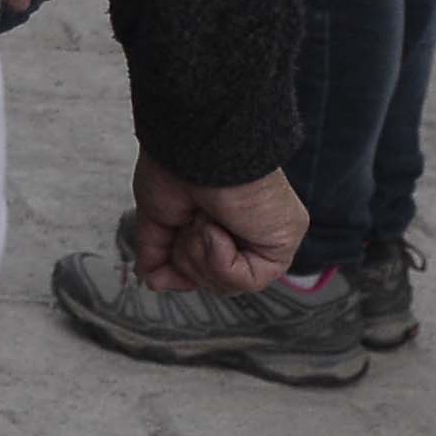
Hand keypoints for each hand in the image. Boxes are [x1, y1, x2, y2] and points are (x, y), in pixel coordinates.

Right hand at [126, 158, 305, 297]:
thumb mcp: (157, 217)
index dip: (181, 269)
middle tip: (187, 222)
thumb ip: (157, 253)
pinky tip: (216, 228)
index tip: (165, 259)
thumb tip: (153, 281)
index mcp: (220, 221)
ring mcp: (265, 237)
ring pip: (229, 284)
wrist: (194, 151)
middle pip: (214, 282)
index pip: (203, 269)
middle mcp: (245, 230)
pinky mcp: (281, 242)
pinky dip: (221, 260)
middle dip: (188, 259)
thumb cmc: (175, 167)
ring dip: (202, 255)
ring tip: (201, 219)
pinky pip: (248, 280)